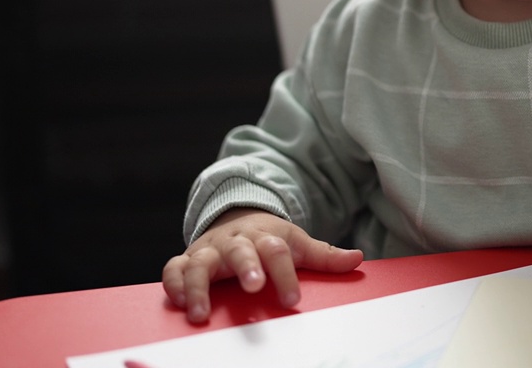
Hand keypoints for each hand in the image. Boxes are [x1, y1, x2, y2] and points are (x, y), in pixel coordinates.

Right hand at [161, 208, 362, 323]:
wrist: (237, 217)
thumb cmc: (269, 239)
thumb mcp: (296, 243)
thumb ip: (324, 256)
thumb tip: (357, 258)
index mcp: (265, 236)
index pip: (277, 251)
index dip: (286, 275)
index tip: (293, 300)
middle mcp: (235, 242)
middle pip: (240, 250)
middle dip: (246, 268)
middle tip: (253, 287)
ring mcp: (210, 251)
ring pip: (200, 263)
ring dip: (199, 285)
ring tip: (201, 313)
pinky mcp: (188, 259)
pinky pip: (174, 269)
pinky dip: (174, 284)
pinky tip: (178, 303)